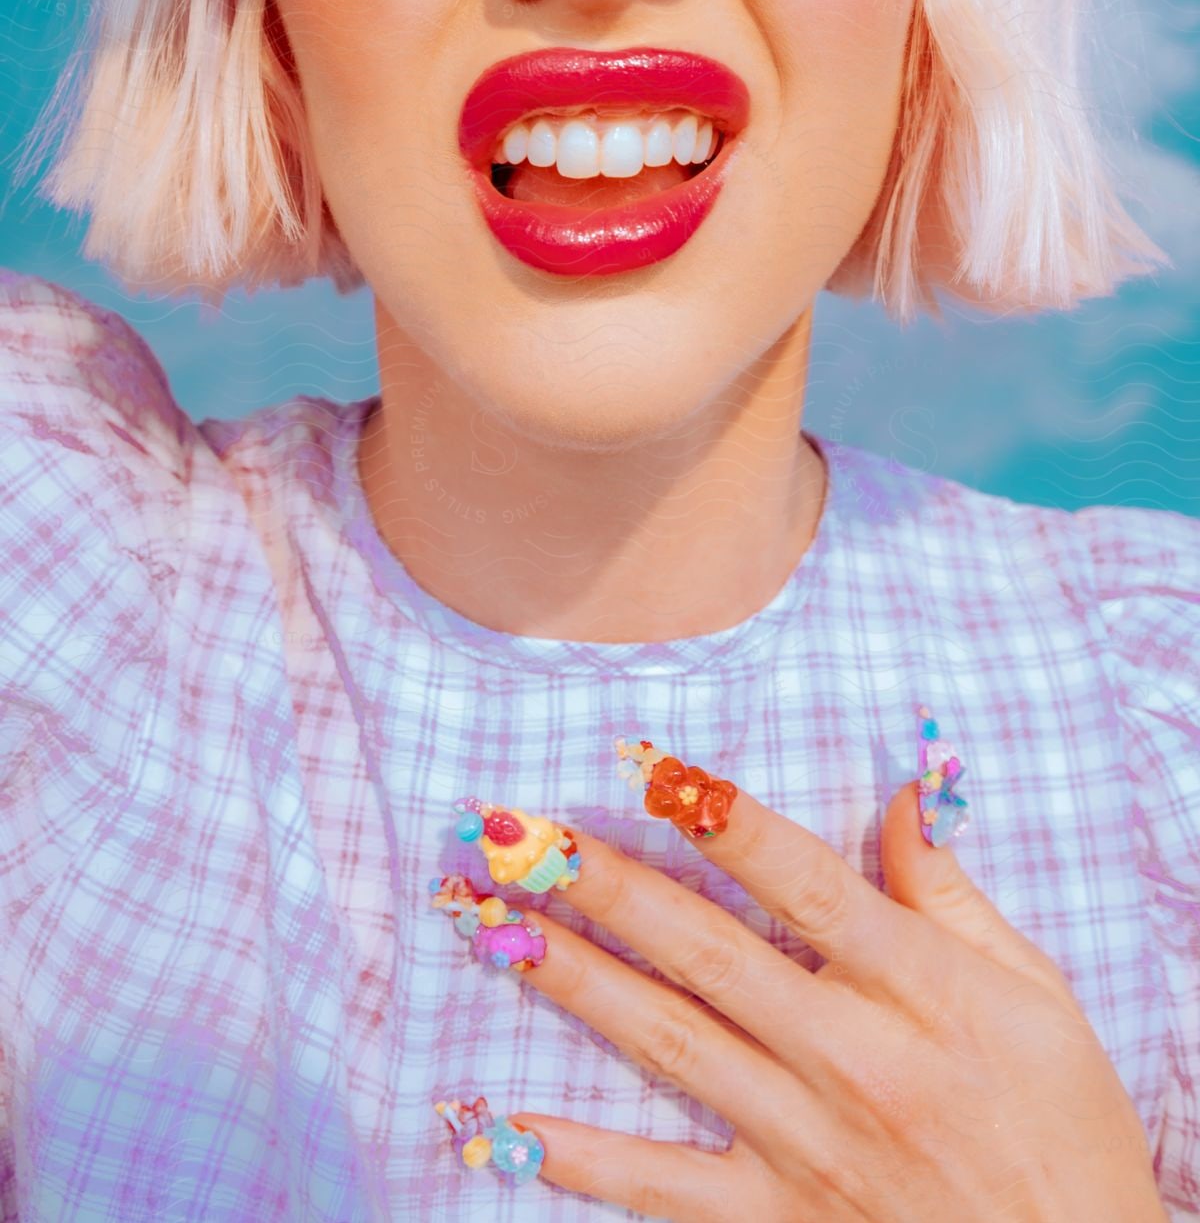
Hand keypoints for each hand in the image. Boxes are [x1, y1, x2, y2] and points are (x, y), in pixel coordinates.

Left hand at [504, 776, 1166, 1219]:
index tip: (647, 764)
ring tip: (493, 926)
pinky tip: (503, 1121)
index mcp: (917, 987)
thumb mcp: (1039, 996)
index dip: (723, 820)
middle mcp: (850, 1057)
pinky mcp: (777, 1220)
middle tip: (519, 834)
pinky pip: (663, 1188)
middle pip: (707, 950)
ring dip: (573, 979)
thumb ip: (951, 895)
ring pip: (669, 1043)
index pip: (802, 883)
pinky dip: (582, 1156)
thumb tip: (900, 791)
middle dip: (605, 885)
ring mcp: (806, 1144)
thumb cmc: (1064, 1129)